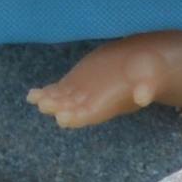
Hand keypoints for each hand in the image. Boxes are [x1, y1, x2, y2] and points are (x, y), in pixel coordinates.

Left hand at [28, 35, 181, 126]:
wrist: (139, 63)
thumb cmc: (147, 72)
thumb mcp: (150, 78)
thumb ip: (146, 88)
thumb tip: (144, 98)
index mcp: (107, 106)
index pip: (89, 115)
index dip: (76, 116)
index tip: (63, 117)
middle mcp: (91, 104)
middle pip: (70, 110)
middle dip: (58, 108)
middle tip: (45, 105)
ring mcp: (79, 94)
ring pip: (60, 101)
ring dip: (48, 101)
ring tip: (36, 97)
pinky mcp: (73, 83)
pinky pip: (56, 91)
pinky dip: (44, 93)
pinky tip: (32, 94)